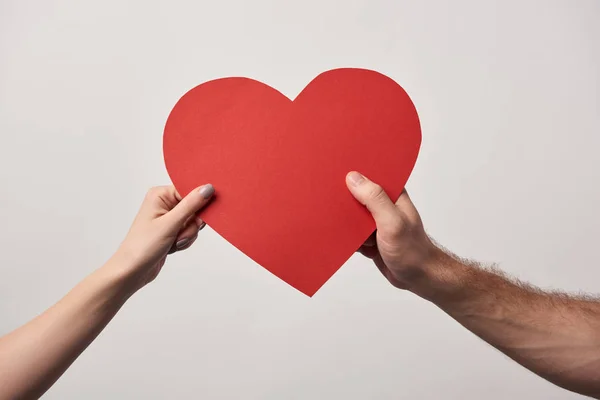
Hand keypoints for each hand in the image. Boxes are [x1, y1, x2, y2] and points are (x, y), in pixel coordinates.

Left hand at [113, 184, 214, 290]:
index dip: (198, 203)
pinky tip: (173, 246)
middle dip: (192, 224)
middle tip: (180, 234)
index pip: (190, 190)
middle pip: (194, 207)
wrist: (132, 271)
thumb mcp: (170, 224)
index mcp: (160, 195)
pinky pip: (189, 231)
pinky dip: (185, 240)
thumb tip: (208, 188)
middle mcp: (164, 203)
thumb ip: (191, 205)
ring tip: (174, 242)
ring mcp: (168, 217)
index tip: (199, 217)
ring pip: (194, 221)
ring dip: (188, 234)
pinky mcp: (171, 229)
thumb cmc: (143, 246)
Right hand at [346, 171, 437, 289]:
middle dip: (345, 200)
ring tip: (341, 226)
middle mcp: (384, 206)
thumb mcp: (392, 222)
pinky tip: (347, 242)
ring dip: (345, 222)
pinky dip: (347, 237)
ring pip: (352, 215)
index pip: (372, 176)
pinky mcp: (369, 237)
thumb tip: (354, 178)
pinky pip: (352, 233)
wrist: (418, 278)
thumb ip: (375, 199)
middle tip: (332, 203)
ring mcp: (376, 222)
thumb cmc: (412, 251)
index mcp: (393, 195)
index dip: (355, 174)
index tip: (337, 174)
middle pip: (358, 195)